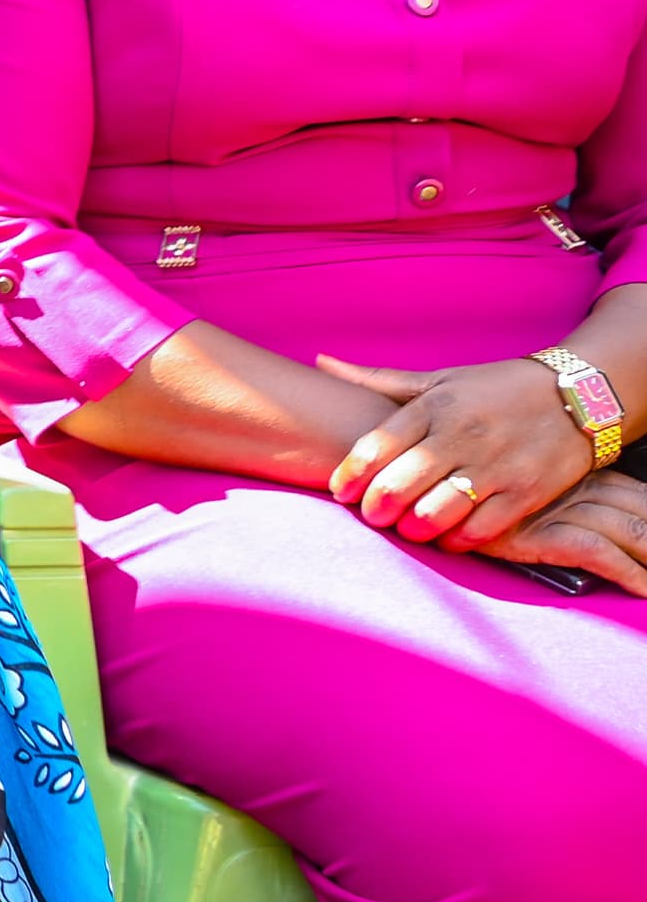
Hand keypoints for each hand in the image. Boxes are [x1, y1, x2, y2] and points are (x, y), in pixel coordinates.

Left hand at [321, 356, 595, 546]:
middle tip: (372, 515)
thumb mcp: (438, 379)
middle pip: (398, 484)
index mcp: (434, 406)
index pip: (375, 446)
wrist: (580, 393)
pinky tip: (447, 536)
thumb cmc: (495, 388)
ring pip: (435, 512)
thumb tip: (320, 361)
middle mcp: (461, 435)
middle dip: (375, 508)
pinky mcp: (526, 492)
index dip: (350, 476)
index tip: (341, 491)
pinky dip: (456, 540)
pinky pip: (479, 529)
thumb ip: (377, 380)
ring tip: (407, 528)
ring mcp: (495, 465)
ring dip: (412, 528)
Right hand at [467, 466, 646, 592]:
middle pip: (640, 512)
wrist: (439, 502)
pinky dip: (628, 573)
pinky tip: (642, 589)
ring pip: (630, 531)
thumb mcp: (536, 488)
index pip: (638, 494)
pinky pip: (599, 553)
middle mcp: (576, 488)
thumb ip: (572, 495)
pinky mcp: (541, 534)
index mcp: (580, 475)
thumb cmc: (482, 499)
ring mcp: (560, 510)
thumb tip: (613, 520)